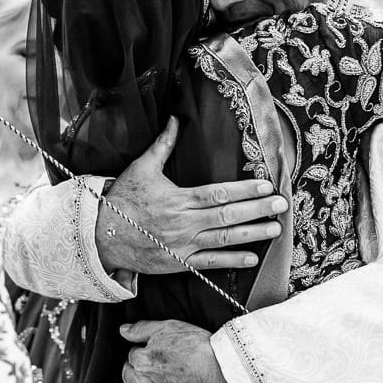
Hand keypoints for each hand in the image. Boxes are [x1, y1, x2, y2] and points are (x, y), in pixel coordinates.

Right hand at [95, 116, 286, 274]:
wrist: (101, 236)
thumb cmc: (122, 200)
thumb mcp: (141, 168)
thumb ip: (162, 145)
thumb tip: (175, 118)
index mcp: (177, 199)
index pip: (218, 194)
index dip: (244, 190)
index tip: (266, 186)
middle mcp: (183, 223)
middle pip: (227, 216)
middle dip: (257, 210)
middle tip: (281, 205)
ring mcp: (182, 245)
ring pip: (223, 239)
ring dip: (252, 234)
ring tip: (275, 229)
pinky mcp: (179, 262)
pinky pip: (210, 263)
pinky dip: (231, 260)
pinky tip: (252, 257)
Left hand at [110, 320, 238, 382]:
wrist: (222, 375)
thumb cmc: (199, 348)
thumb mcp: (170, 327)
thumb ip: (142, 329)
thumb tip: (122, 331)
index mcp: (141, 358)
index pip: (133, 355)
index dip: (143, 353)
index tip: (155, 355)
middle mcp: (141, 381)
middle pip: (128, 374)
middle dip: (134, 370)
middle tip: (148, 370)